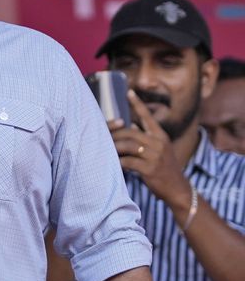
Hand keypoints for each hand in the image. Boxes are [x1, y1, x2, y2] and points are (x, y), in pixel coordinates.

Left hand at [110, 90, 190, 204]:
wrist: (177, 189)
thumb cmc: (164, 168)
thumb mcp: (160, 150)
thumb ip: (147, 138)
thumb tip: (131, 125)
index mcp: (161, 136)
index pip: (147, 117)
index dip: (137, 104)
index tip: (128, 92)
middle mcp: (159, 143)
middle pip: (130, 132)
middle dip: (114, 134)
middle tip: (103, 136)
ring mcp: (155, 156)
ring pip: (127, 146)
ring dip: (114, 148)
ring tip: (107, 150)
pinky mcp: (149, 169)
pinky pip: (128, 162)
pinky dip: (119, 162)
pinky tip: (116, 164)